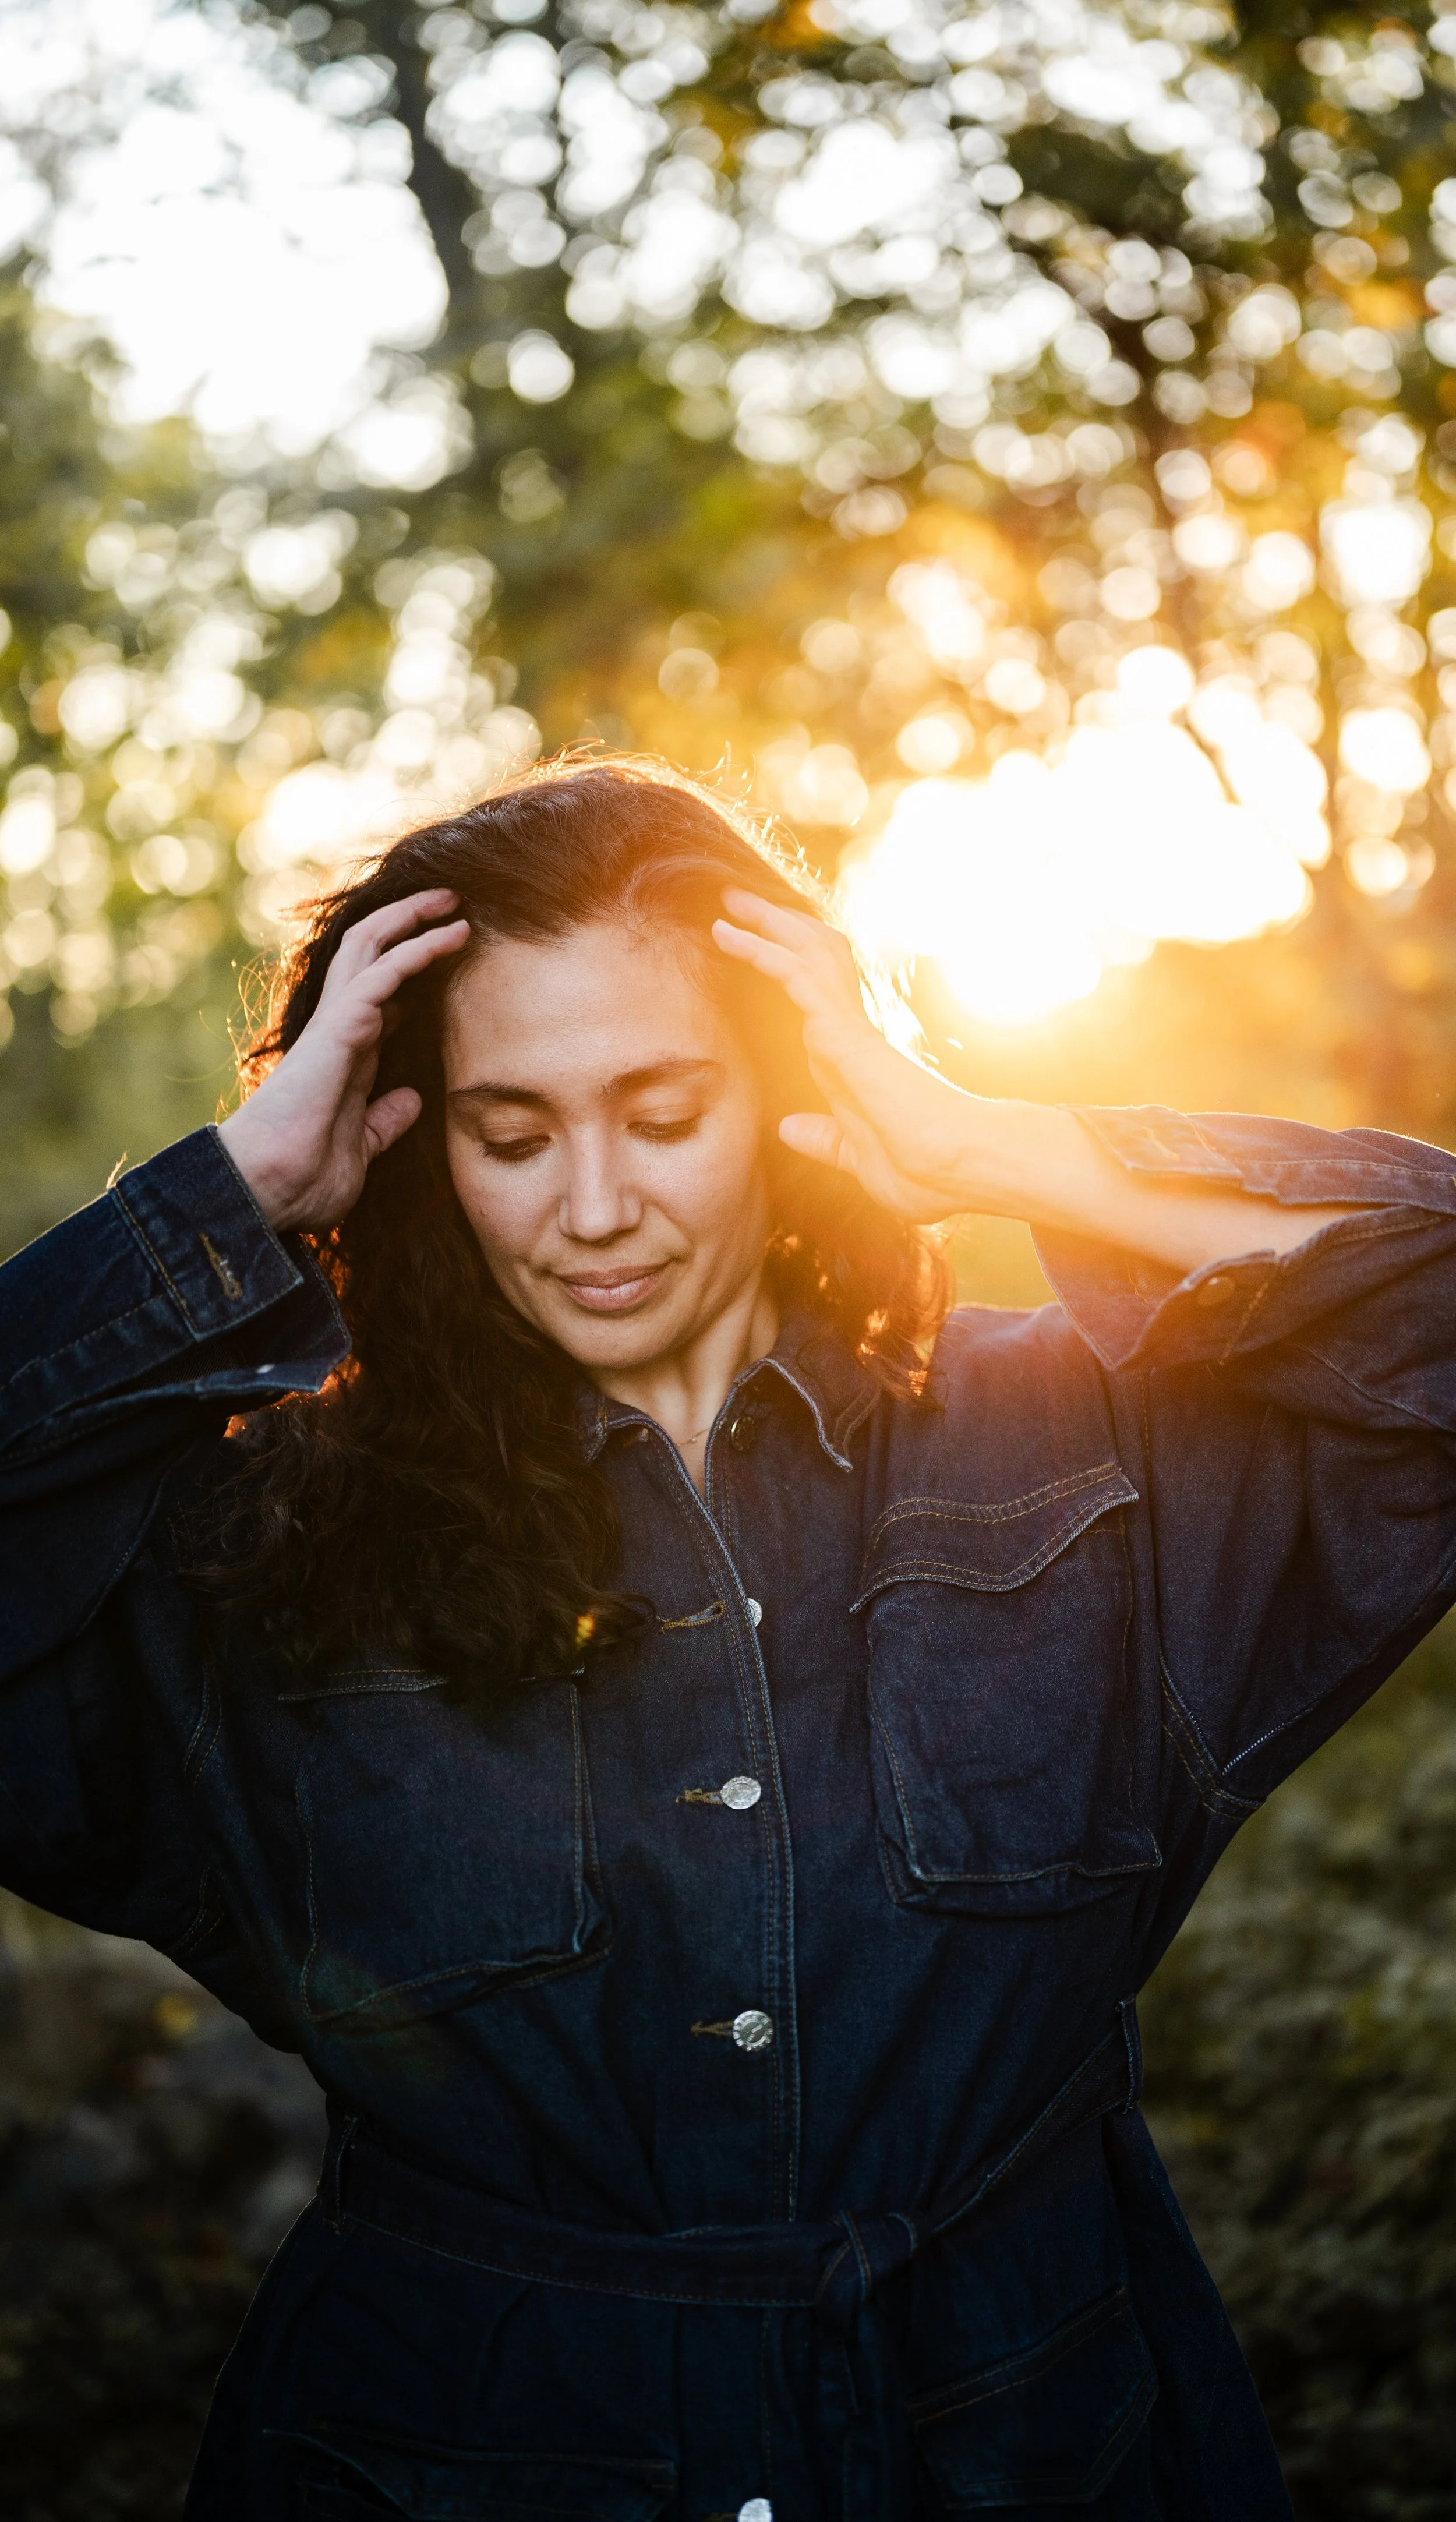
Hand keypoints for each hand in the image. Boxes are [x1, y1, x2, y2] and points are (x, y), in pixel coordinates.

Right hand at [218, 889, 469, 1231]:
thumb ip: (383, 1121)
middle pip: (371, 958)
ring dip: (413, 921)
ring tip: (454, 901)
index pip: (379, 999)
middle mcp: (338, 1033)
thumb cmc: (301, 1179)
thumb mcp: (360, 1148)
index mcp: (345, 1059)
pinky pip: (381, 976)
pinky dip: (417, 950)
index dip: (411, 972)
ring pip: (372, 950)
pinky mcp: (336, 1030)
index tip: (448, 954)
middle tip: (453, 906)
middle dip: (409, 926)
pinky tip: (449, 935)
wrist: (264, 1192)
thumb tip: (410, 1101)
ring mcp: (334, 1026)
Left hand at [712, 889, 981, 1223]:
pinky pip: (798, 980)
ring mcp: (850, 1030)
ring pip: (803, 956)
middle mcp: (851, 1035)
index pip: (814, 997)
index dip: (783, 966)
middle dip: (772, 927)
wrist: (959, 1171)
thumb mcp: (856, 1157)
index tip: (750, 948)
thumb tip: (791, 1128)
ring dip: (763, 926)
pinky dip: (763, 954)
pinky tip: (733, 936)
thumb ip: (825, 1138)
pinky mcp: (847, 1035)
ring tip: (727, 901)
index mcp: (853, 1060)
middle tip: (733, 901)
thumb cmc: (925, 1172)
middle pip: (811, 960)